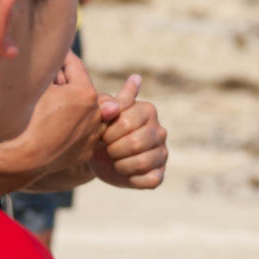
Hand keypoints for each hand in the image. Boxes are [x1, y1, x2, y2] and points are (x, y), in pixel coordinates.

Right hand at [0, 51, 118, 196]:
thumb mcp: (40, 90)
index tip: (61, 50)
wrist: (27, 158)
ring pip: (85, 113)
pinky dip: (73, 128)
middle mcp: (97, 113)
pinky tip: (58, 127)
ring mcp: (94, 133)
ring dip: (75, 107)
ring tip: (56, 107)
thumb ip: (55, 76)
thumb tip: (57, 66)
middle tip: (56, 78)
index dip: (65, 57)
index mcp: (86, 93)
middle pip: (82, 90)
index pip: (76, 67)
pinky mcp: (88, 151)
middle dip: (70, 83)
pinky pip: (82, 134)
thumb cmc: (30, 120)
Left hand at [89, 74, 167, 188]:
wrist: (95, 157)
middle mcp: (160, 131)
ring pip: (143, 162)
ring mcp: (162, 153)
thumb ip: (114, 99)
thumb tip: (136, 79)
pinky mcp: (160, 173)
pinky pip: (150, 179)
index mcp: (148, 111)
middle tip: (106, 148)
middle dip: (113, 149)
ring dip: (121, 165)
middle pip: (137, 143)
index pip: (128, 122)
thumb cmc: (99, 130)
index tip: (101, 133)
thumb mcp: (99, 112)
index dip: (109, 132)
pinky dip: (132, 179)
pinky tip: (124, 172)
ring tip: (113, 160)